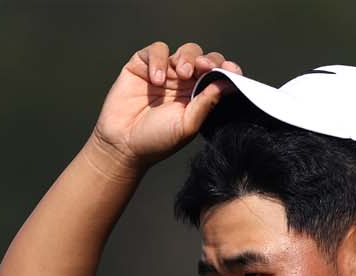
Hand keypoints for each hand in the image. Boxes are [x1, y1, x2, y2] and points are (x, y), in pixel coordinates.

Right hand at [90, 41, 242, 174]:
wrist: (123, 145)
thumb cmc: (156, 140)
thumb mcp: (187, 125)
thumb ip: (206, 103)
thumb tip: (228, 84)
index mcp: (198, 95)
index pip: (217, 75)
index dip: (226, 69)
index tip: (232, 71)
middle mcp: (184, 81)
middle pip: (203, 57)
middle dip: (208, 60)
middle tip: (205, 68)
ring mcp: (164, 71)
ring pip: (184, 50)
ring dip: (187, 58)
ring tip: (181, 74)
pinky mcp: (142, 65)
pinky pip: (156, 50)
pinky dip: (159, 60)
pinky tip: (157, 79)